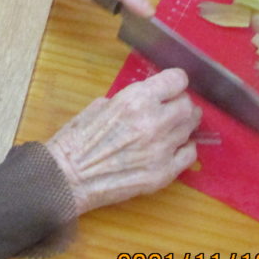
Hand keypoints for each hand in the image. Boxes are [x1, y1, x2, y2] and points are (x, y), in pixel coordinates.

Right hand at [45, 68, 199, 215]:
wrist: (68, 177)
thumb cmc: (76, 140)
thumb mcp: (99, 106)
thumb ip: (128, 101)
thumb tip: (146, 100)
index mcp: (136, 100)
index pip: (176, 80)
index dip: (175, 81)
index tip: (173, 84)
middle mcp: (154, 122)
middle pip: (187, 105)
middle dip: (181, 103)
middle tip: (172, 107)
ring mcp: (161, 149)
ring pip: (190, 128)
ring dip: (183, 125)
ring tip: (171, 126)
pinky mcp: (163, 173)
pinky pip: (189, 155)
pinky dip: (184, 148)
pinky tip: (174, 147)